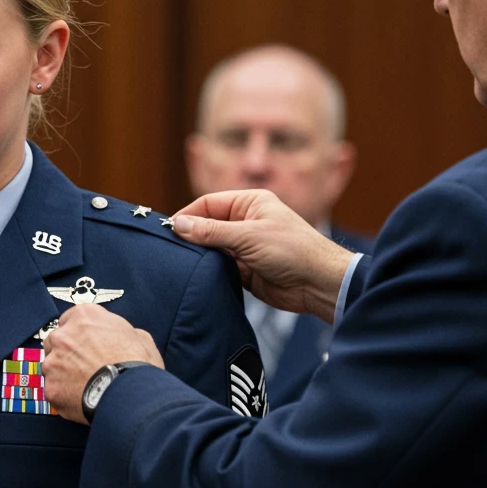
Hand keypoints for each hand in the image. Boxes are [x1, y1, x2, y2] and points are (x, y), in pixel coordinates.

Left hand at [41, 305, 163, 423]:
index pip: (70, 320)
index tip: (86, 344)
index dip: (79, 334)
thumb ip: (120, 332)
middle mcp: (62, 336)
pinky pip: (54, 390)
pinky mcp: (51, 388)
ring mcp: (53, 362)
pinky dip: (65, 395)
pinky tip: (81, 399)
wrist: (130, 393)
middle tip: (84, 366)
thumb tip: (121, 339)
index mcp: (83, 316)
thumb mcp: (139, 336)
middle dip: (66, 352)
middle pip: (55, 341)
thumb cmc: (137, 363)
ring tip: (84, 385)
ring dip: (63, 374)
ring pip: (51, 367)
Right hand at [172, 189, 356, 323]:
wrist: (318, 284)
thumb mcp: (248, 236)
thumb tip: (178, 225)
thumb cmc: (292, 250)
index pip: (208, 204)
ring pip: (212, 249)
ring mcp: (245, 247)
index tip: (168, 229)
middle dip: (191, 237)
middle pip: (207, 226)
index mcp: (250, 203)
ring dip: (200, 256)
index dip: (188, 215)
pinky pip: (220, 268)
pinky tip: (197, 277)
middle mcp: (246, 222)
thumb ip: (211, 231)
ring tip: (180, 264)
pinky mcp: (245, 270)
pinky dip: (209, 272)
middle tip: (169, 249)